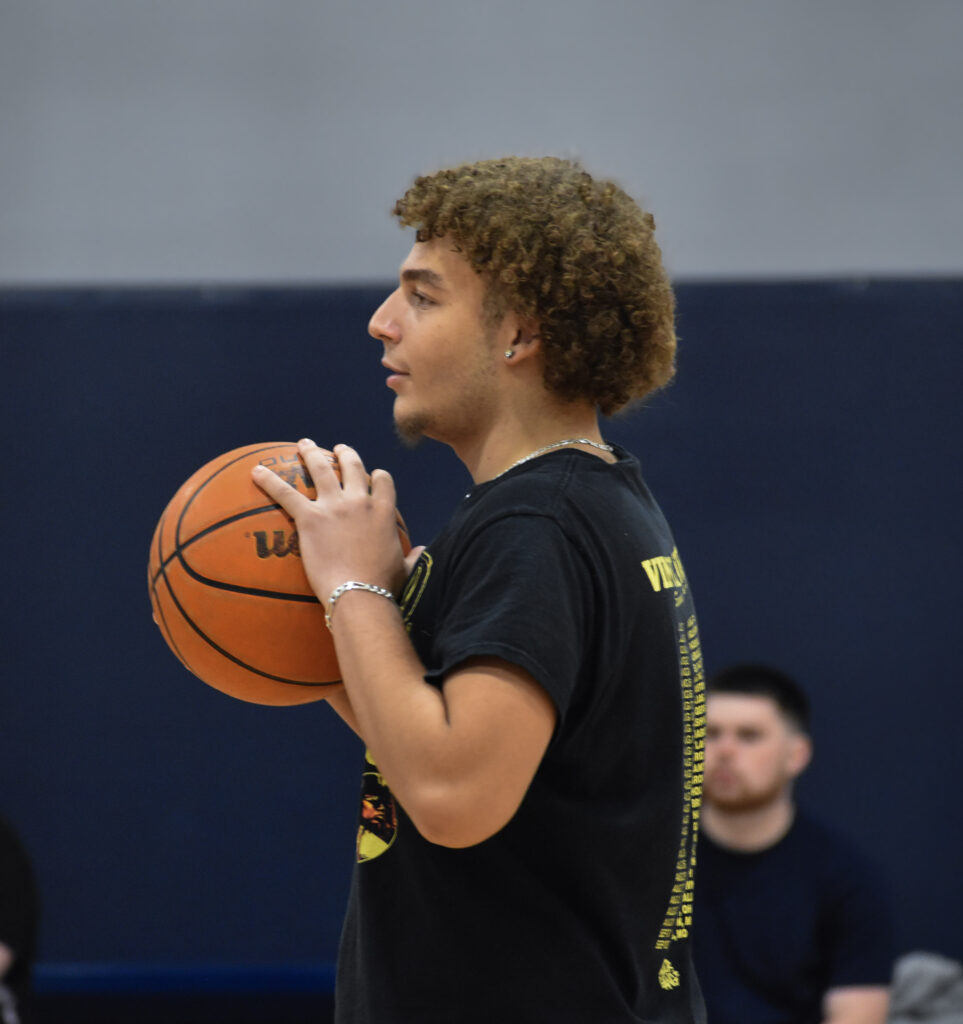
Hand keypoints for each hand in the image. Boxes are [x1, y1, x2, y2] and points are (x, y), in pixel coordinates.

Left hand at [252, 439, 410, 602]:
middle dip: (345, 454)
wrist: (361, 594)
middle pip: (353, 466)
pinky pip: (285, 494)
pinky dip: (269, 481)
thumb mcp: (405, 568)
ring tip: (304, 445)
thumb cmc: (384, 586)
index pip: (382, 481)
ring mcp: (334, 507)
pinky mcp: (310, 518)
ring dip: (311, 453)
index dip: (376, 476)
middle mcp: (360, 502)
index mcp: (383, 512)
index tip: (372, 475)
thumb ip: (413, 555)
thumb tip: (422, 550)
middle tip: (337, 449)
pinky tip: (255, 471)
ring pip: (321, 469)